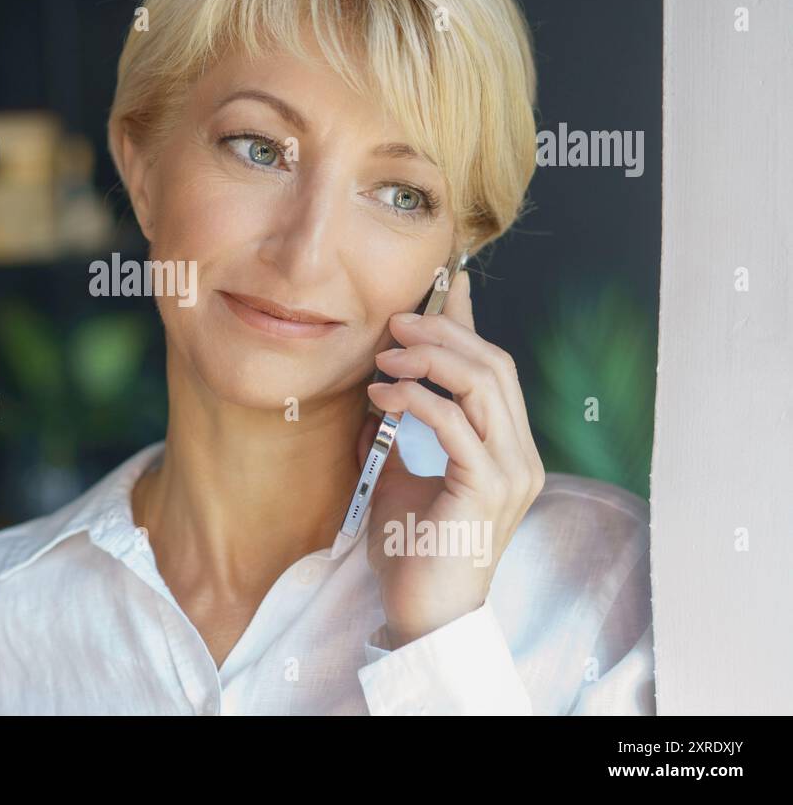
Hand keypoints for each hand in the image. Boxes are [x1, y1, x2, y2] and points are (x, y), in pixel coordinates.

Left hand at [359, 268, 544, 649]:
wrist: (424, 612)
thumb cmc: (413, 549)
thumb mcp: (403, 474)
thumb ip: (402, 431)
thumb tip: (380, 389)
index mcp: (506, 448)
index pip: (495, 370)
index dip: (468, 324)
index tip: (444, 286)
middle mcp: (519, 455)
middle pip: (494, 365)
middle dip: (443, 334)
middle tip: (394, 324)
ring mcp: (510, 471)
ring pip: (484, 383)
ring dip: (429, 359)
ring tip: (384, 358)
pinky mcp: (487, 488)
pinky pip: (456, 421)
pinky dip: (416, 399)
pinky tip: (381, 398)